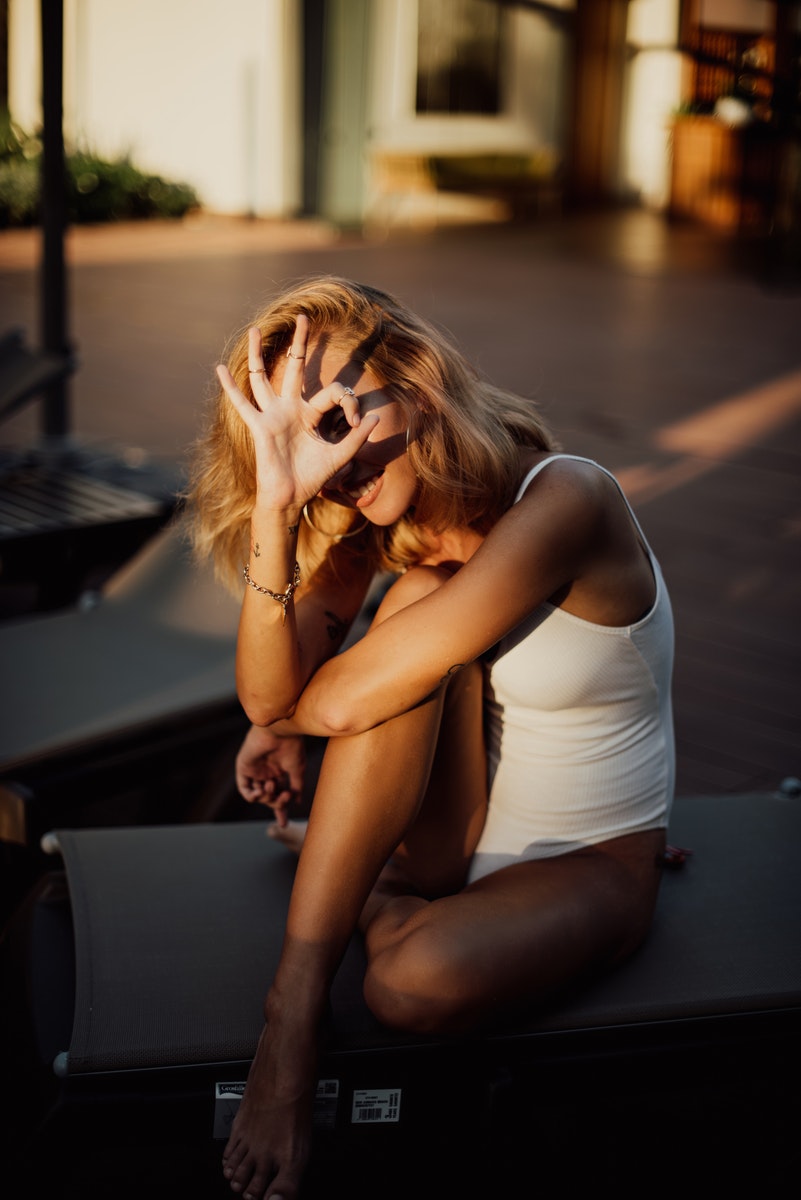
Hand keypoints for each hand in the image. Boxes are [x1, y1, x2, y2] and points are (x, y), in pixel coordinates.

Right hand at [216, 316, 379, 510]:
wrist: (291, 498)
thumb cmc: (311, 478)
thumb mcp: (340, 456)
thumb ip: (356, 437)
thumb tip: (376, 417)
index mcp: (310, 414)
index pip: (332, 392)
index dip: (349, 402)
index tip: (357, 420)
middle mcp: (290, 409)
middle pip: (294, 367)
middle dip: (299, 342)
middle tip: (303, 317)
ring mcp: (273, 415)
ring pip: (262, 378)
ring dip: (258, 354)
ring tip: (256, 329)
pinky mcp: (260, 427)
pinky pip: (243, 404)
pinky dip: (231, 388)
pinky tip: (221, 369)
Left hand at [235, 724, 305, 826]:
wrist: (280, 730)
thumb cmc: (291, 747)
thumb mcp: (297, 771)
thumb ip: (296, 787)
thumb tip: (297, 802)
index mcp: (280, 771)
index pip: (279, 794)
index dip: (281, 810)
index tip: (283, 824)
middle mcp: (267, 772)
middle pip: (269, 798)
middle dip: (277, 803)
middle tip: (285, 798)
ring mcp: (255, 770)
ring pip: (258, 796)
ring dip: (266, 798)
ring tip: (272, 787)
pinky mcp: (244, 768)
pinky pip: (245, 789)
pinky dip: (252, 796)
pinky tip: (259, 794)